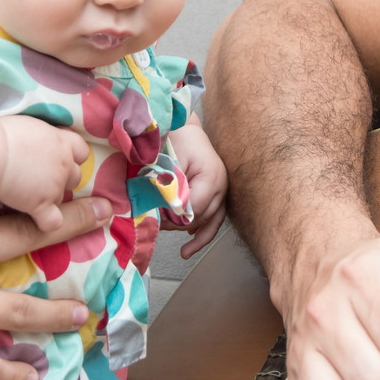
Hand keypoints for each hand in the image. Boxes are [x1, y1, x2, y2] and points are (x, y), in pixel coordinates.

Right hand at [0, 116, 89, 230]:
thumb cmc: (2, 134)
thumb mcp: (28, 126)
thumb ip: (40, 136)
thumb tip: (36, 140)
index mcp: (62, 142)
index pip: (81, 151)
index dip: (71, 156)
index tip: (54, 157)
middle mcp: (64, 164)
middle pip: (75, 177)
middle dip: (61, 179)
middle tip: (38, 177)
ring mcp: (55, 186)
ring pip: (62, 198)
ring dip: (49, 198)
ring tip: (27, 194)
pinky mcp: (41, 204)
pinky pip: (53, 221)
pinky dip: (45, 222)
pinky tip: (34, 218)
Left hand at [165, 121, 227, 257]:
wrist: (184, 127)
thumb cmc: (174, 139)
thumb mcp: (168, 162)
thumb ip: (168, 188)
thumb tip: (162, 215)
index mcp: (211, 176)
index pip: (194, 208)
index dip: (174, 217)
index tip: (155, 218)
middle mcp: (222, 184)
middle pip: (202, 217)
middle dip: (179, 224)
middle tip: (157, 227)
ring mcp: (223, 189)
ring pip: (211, 221)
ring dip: (194, 233)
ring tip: (183, 252)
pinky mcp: (219, 192)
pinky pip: (216, 218)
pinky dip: (204, 232)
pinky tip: (191, 243)